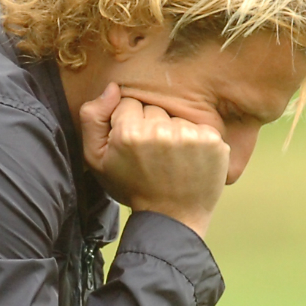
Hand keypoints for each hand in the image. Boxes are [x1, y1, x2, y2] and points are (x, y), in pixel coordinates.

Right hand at [78, 85, 228, 237]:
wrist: (171, 218)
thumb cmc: (131, 187)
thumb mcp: (96, 158)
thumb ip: (92, 118)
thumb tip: (113, 88)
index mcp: (129, 133)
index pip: (128, 103)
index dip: (128, 124)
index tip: (134, 147)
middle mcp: (160, 131)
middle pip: (154, 109)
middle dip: (151, 126)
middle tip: (153, 157)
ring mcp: (189, 136)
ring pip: (176, 118)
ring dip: (174, 134)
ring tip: (171, 161)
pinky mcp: (212, 142)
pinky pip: (199, 127)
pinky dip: (196, 141)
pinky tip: (189, 161)